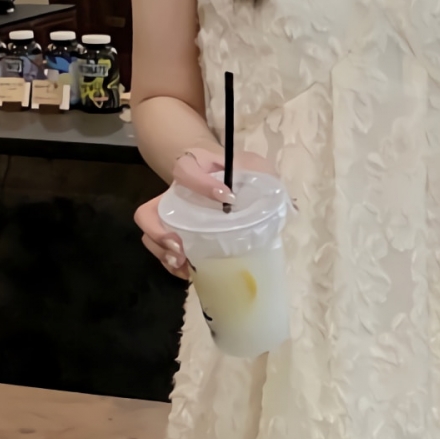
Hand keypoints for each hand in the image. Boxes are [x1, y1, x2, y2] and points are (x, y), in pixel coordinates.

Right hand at [134, 147, 273, 278]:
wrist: (219, 174)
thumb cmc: (236, 171)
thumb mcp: (252, 167)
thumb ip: (265, 178)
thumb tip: (290, 206)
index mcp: (192, 169)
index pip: (186, 171)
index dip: (202, 184)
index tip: (228, 197)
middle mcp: (172, 193)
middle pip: (148, 212)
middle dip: (160, 232)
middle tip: (180, 246)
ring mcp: (168, 215)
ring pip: (150, 235)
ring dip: (163, 252)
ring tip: (183, 263)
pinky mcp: (172, 233)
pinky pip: (160, 250)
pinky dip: (171, 263)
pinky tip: (188, 271)